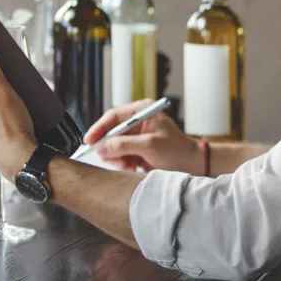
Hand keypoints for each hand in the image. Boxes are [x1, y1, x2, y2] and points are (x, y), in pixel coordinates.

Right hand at [84, 100, 203, 175]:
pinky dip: (122, 164)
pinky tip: (132, 168)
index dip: (99, 128)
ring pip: (113, 147)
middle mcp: (137, 122)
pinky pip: (119, 156)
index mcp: (142, 112)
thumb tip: (101, 147)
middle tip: (114, 160)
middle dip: (109, 148)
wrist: (192, 165)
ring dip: (116, 158)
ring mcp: (136, 137)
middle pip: (110, 132)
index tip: (89, 141)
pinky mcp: (136, 150)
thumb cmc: (176, 150)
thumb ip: (124, 144)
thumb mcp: (149, 145)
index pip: (113, 116)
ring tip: (128, 165)